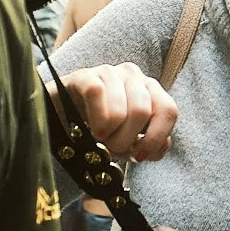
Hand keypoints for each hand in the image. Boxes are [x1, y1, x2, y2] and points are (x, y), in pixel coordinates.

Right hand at [55, 64, 176, 162]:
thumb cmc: (100, 127)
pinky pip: (96, 93)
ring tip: (98, 137)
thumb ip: (148, 144)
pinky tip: (88, 129)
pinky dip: (94, 119)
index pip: (169, 111)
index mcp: (150, 91)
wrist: (61, 115)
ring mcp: (109, 73)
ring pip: (120, 110)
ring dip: (107, 134)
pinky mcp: (85, 75)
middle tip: (110, 147)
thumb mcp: (128, 138)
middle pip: (142, 112)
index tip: (139, 157)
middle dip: (124, 140)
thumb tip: (158, 148)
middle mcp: (134, 77)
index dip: (156, 138)